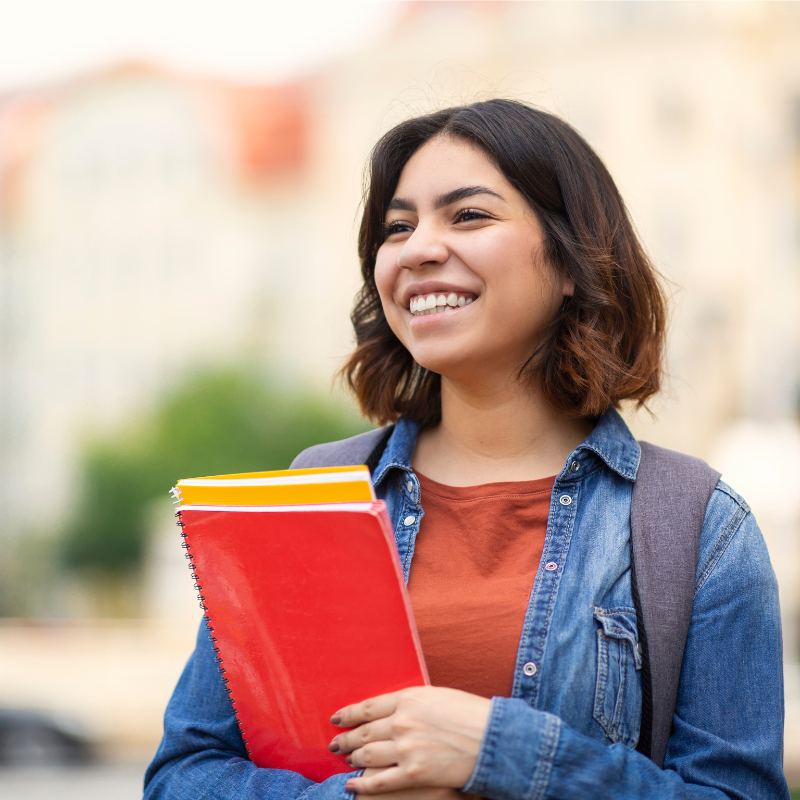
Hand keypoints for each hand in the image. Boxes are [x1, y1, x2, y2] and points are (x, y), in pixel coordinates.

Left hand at [329, 686, 490, 794]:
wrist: (492, 738)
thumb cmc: (470, 713)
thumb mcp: (437, 696)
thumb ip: (412, 703)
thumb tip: (393, 711)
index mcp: (408, 698)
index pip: (368, 707)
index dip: (349, 714)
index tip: (337, 718)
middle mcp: (402, 722)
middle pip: (364, 731)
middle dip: (346, 738)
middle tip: (336, 742)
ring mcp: (406, 748)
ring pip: (367, 754)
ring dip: (353, 757)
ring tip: (346, 759)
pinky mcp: (413, 773)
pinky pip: (380, 780)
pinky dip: (362, 784)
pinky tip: (352, 784)